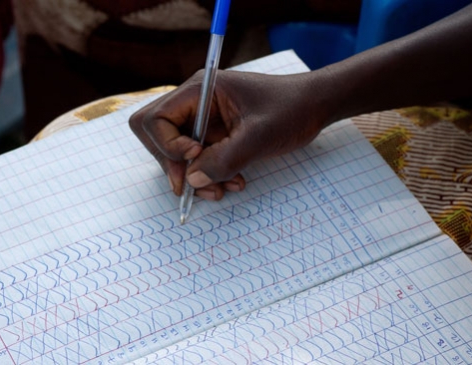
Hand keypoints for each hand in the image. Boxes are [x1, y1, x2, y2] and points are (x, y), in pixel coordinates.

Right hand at [129, 69, 326, 199]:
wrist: (315, 107)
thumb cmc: (292, 109)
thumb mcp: (260, 136)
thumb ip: (224, 159)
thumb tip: (192, 180)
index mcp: (200, 90)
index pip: (156, 118)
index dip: (167, 144)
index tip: (195, 156)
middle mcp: (196, 103)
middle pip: (157, 137)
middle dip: (173, 165)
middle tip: (194, 186)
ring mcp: (204, 121)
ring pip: (177, 154)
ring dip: (194, 177)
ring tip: (222, 189)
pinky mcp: (215, 137)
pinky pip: (198, 161)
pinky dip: (208, 177)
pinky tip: (232, 183)